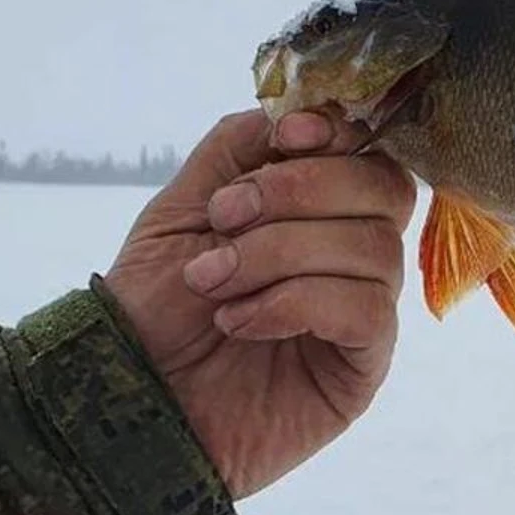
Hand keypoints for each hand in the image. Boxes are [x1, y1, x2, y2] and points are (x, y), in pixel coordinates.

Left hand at [103, 109, 416, 498]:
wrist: (129, 402)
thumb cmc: (151, 312)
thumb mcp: (180, 209)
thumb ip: (237, 148)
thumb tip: (298, 112)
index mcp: (315, 210)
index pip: (367, 150)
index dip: (337, 133)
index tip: (282, 140)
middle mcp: (350, 254)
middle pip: (385, 188)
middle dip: (300, 190)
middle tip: (225, 218)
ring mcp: (363, 310)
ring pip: (374, 247)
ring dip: (281, 253)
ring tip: (214, 282)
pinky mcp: (363, 366)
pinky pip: (368, 310)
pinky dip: (297, 302)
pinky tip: (240, 321)